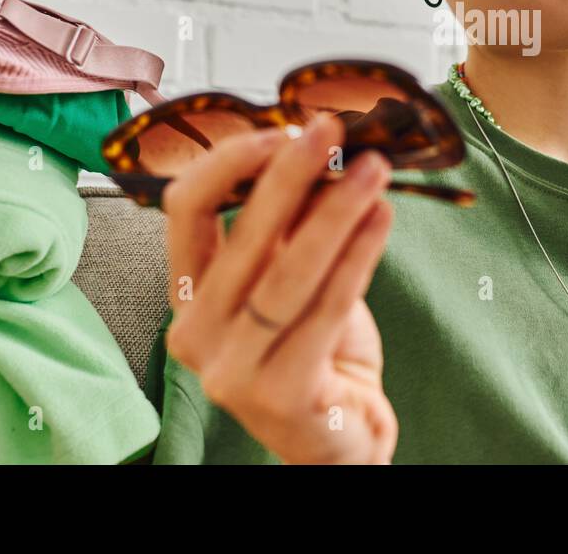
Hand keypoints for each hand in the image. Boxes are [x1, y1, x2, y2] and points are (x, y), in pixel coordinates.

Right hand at [160, 113, 398, 463]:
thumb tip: (318, 150)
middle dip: (289, 172)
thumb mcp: (294, 277)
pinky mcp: (281, 394)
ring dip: (335, 210)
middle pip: (240, 235)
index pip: (186, 210)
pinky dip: (358, 256)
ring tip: (374, 168)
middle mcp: (195, 335)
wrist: (339, 437)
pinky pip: (325, 308)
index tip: (281, 129)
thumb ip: (294, 223)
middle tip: (331, 130)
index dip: (230, 162)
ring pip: (286, 271)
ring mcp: (232, 371)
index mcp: (188, 296)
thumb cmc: (314, 352)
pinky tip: (381, 217)